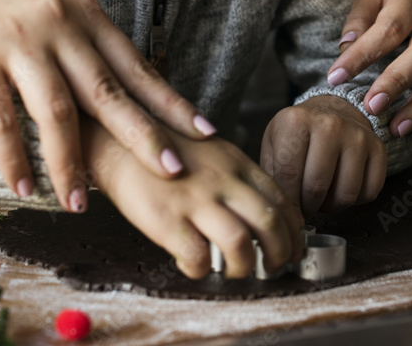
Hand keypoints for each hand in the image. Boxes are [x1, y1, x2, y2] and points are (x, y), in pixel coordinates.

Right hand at [0, 0, 214, 212]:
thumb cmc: (6, 7)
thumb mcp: (61, 16)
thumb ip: (91, 53)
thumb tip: (135, 101)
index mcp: (89, 18)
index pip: (138, 68)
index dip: (172, 103)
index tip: (205, 133)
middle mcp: (60, 27)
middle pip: (109, 92)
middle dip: (143, 136)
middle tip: (172, 172)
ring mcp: (17, 44)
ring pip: (56, 112)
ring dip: (70, 165)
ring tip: (79, 204)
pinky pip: (0, 120)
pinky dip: (14, 159)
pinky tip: (25, 188)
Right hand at [87, 123, 303, 278]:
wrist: (116, 140)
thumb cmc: (166, 151)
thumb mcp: (214, 153)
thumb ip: (240, 177)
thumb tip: (270, 211)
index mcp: (236, 163)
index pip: (280, 199)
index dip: (293, 229)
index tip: (294, 245)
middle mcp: (222, 180)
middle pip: (269, 223)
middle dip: (281, 252)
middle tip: (276, 266)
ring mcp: (195, 200)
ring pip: (240, 244)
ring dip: (244, 266)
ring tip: (237, 271)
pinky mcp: (167, 220)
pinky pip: (198, 257)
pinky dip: (202, 270)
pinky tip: (196, 266)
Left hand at [260, 96, 386, 216]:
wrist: (332, 110)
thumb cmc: (300, 133)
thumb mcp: (274, 144)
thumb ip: (274, 177)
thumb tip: (289, 217)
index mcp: (296, 121)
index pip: (289, 175)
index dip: (288, 204)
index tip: (290, 217)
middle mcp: (330, 125)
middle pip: (317, 187)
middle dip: (308, 207)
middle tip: (305, 207)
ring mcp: (357, 135)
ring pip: (346, 194)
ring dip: (332, 206)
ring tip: (323, 195)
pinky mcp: (378, 148)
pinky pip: (369, 192)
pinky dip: (355, 200)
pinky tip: (342, 186)